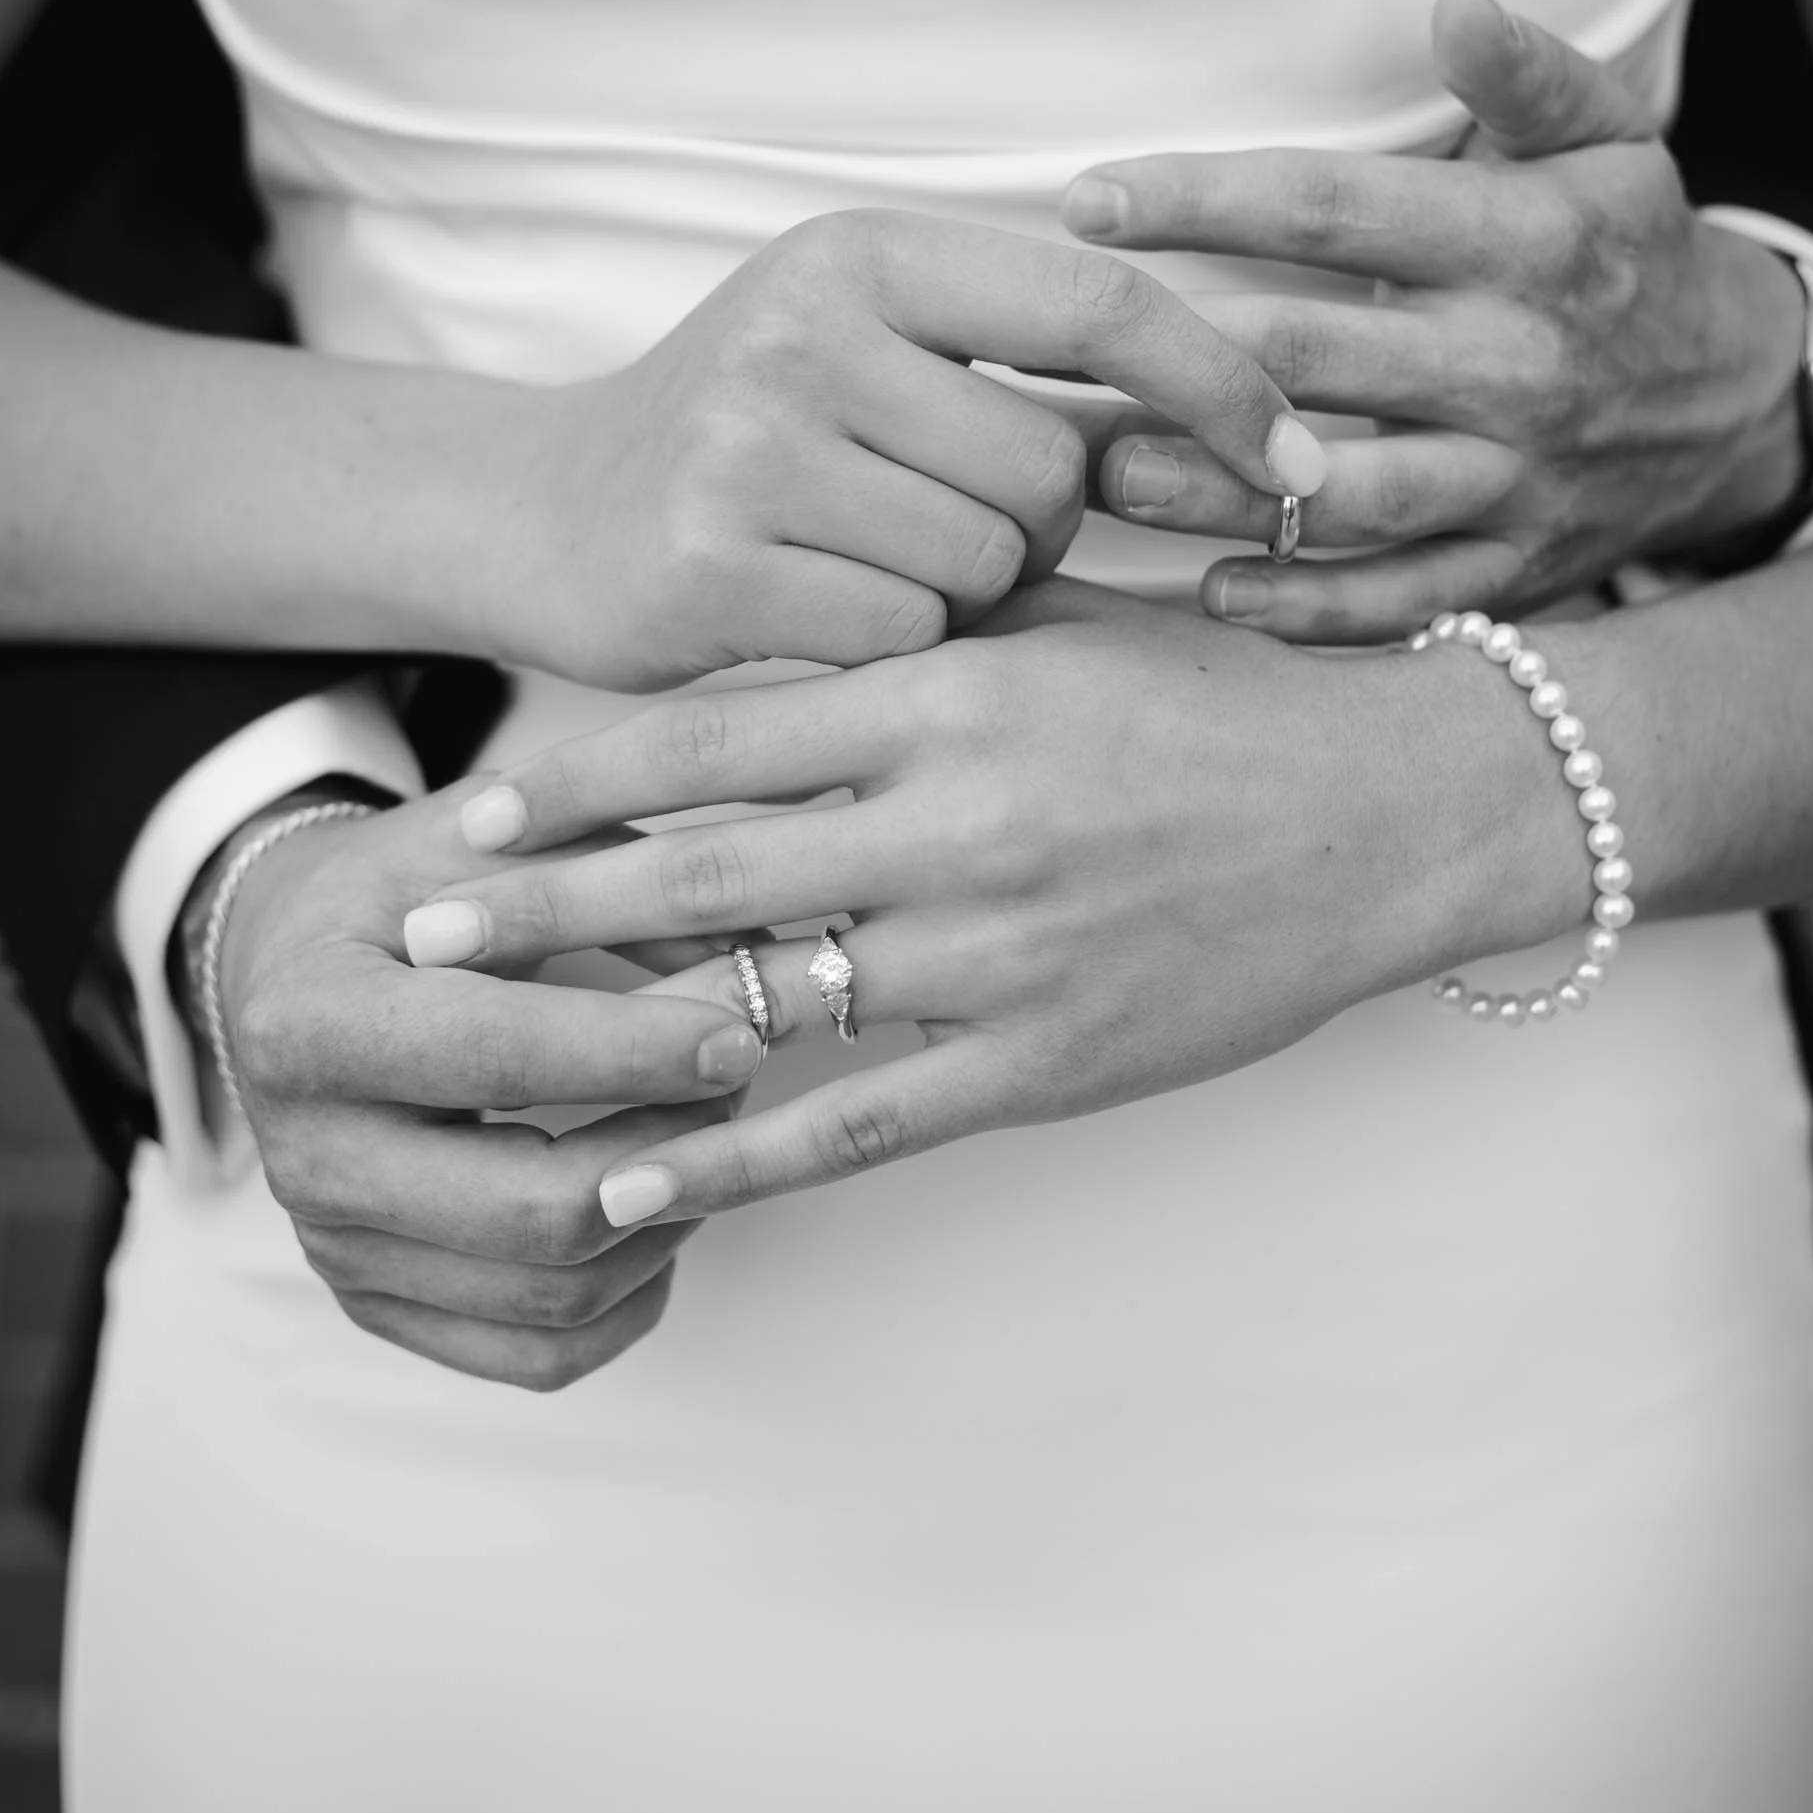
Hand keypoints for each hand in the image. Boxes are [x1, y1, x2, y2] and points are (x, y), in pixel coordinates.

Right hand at [206, 789, 767, 1384]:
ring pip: (553, 1298)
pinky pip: (540, 1358)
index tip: (739, 1032)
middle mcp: (306, 1157)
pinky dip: (632, 1299)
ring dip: (670, 1221)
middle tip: (742, 1076)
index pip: (492, 1055)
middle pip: (531, 1210)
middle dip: (672, 1151)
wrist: (289, 963)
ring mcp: (338, 1249)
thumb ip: (608, 873)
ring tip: (715, 1129)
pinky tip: (665, 1208)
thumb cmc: (404, 889)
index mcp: (309, 1022)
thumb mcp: (487, 838)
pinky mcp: (381, 1306)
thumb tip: (744, 957)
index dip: (632, 1053)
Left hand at [396, 582, 1581, 1220]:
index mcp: (952, 695)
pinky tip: (634, 1181)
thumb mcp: (1060, 631)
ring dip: (616, 1034)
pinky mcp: (1046, 1063)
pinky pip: (858, 1123)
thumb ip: (910, 639)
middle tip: (416, 935)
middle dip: (545, 908)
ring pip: (767, 1001)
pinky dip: (733, 1157)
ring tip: (493, 1061)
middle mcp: (958, 822)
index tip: (469, 810)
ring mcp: (1001, 953)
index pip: (713, 736)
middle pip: (701, 872)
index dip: (574, 778)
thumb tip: (753, 660)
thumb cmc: (1221, 700)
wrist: (1397, 809)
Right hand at [476, 210, 1326, 688]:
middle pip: (1053, 469)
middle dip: (1041, 529)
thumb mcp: (874, 347)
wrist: (540, 513)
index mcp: (865, 254)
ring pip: (988, 562)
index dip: (1222, 383)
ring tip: (873, 562)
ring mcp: (747, 444)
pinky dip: (894, 646)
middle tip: (949, 528)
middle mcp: (803, 328)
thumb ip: (1032, 367)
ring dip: (967, 594)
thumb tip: (1269, 423)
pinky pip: (906, 634)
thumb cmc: (751, 435)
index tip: (1303, 463)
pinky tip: (821, 613)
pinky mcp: (709, 564)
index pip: (1101, 303)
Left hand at [1062, 0, 1805, 641]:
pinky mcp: (1515, 568)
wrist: (1743, 400)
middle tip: (1055, 355)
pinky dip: (1308, 611)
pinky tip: (1214, 596)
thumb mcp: (1613, 140)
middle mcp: (1516, 364)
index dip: (1205, 202)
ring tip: (1108, 476)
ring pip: (1347, 496)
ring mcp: (1515, 478)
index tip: (1086, 201)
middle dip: (1179, 355)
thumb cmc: (1631, 249)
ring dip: (1220, 491)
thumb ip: (1529, 74)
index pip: (1335, 210)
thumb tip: (1451, 2)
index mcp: (1524, 243)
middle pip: (1317, 356)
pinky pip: (1403, 601)